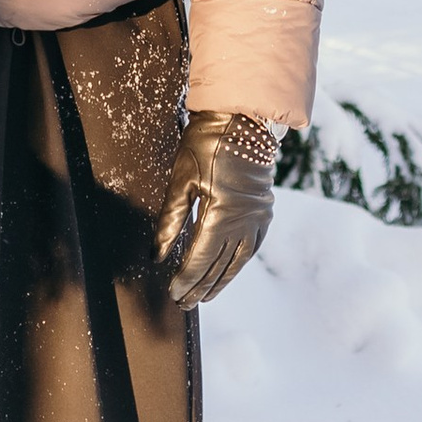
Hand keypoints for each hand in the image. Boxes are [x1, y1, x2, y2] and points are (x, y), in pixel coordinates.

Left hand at [157, 111, 280, 306]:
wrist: (243, 118)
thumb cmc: (206, 143)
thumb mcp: (182, 179)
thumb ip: (170, 220)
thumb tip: (157, 254)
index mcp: (222, 213)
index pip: (201, 258)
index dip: (187, 279)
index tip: (173, 293)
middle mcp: (244, 221)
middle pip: (219, 265)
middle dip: (200, 286)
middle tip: (183, 303)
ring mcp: (258, 218)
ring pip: (237, 261)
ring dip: (220, 281)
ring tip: (204, 297)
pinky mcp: (264, 213)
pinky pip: (251, 248)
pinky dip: (237, 263)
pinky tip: (228, 272)